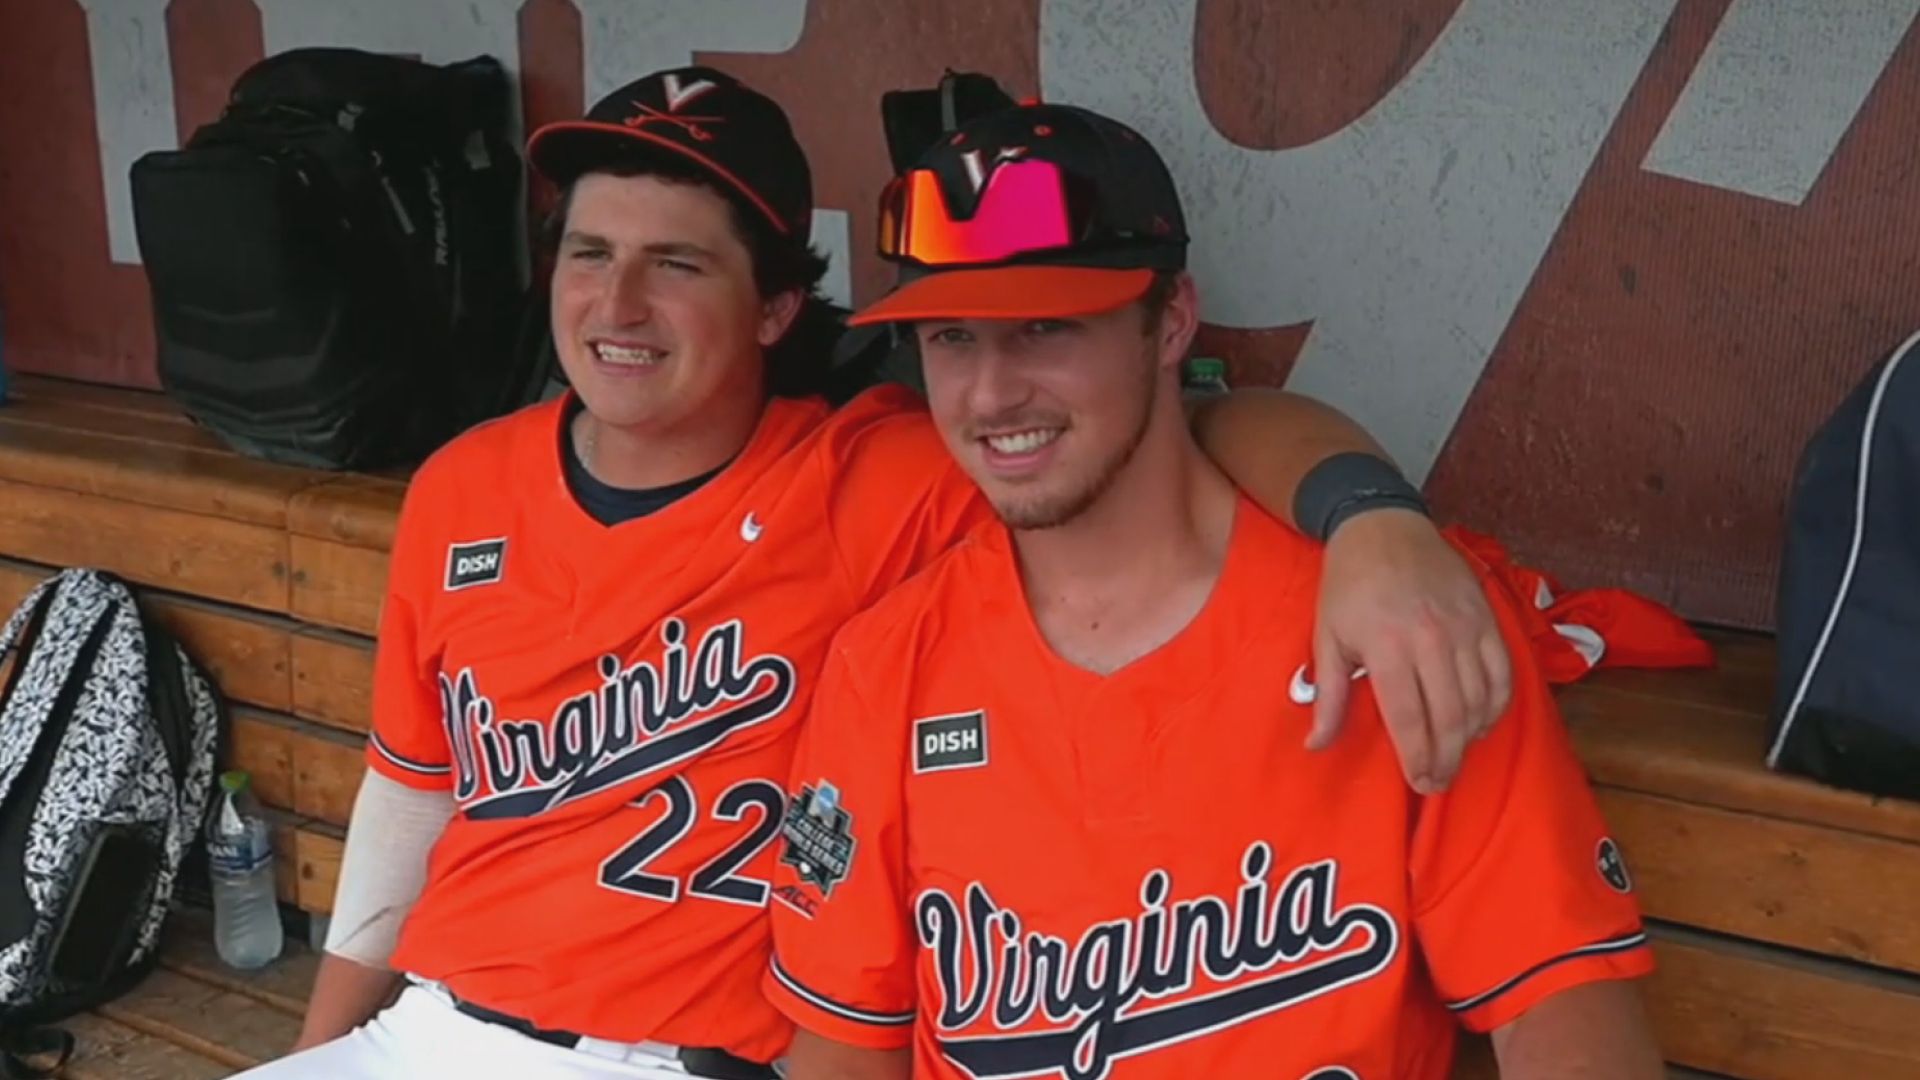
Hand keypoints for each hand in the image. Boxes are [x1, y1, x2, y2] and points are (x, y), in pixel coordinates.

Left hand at [1308, 509, 1511, 791]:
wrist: (1383, 525)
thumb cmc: (1348, 584)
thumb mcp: (1327, 636)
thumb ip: (1329, 696)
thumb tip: (1316, 744)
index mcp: (1387, 647)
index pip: (1409, 719)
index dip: (1416, 758)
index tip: (1419, 783)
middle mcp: (1431, 640)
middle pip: (1450, 718)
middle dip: (1446, 759)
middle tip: (1438, 782)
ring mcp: (1465, 628)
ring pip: (1480, 700)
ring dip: (1471, 738)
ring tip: (1455, 756)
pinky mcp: (1487, 617)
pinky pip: (1503, 673)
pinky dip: (1496, 705)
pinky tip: (1481, 722)